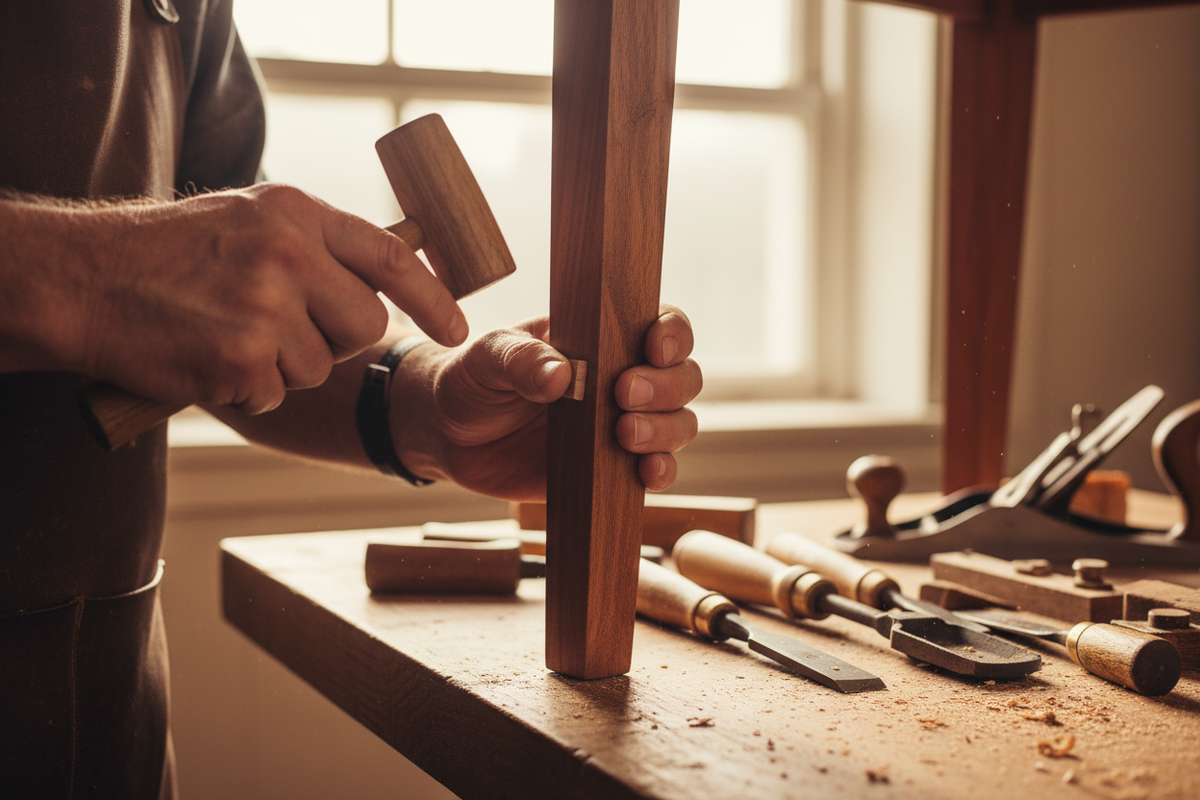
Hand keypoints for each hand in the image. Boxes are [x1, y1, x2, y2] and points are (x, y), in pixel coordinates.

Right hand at [0, 185, 465, 412]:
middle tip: (285, 330)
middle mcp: (289, 254)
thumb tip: (389, 280)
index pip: (393, 256)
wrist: (84, 278)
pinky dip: (246, 388)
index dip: (434, 297)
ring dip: (282, 366)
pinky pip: (276, 393)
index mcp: (297, 213)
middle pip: (366, 325)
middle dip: (338, 341)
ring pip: (321, 367)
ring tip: (228, 332)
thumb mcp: (252, 219)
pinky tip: (208, 356)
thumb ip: (318, 244)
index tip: (457, 327)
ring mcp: (265, 306)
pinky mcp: (240, 357)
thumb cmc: (170, 252)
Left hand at [393, 305, 700, 500]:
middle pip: (682, 378)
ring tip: (623, 434)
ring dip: (665, 430)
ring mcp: (621, 425)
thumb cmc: (472, 379)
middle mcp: (623, 379)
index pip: (661, 325)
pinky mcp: (611, 470)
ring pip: (678, 425)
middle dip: (666, 387)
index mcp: (603, 338)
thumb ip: (521, 359)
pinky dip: (661, 473)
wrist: (447, 436)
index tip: (653, 348)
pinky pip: (655, 471)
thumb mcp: (487, 357)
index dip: (672, 334)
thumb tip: (561, 374)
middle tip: (623, 394)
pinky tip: (645, 474)